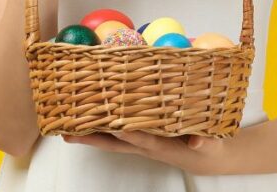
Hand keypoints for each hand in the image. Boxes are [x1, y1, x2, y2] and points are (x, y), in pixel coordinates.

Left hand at [62, 131, 227, 174]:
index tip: (115, 127)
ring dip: (89, 134)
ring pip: (110, 138)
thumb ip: (206, 141)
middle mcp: (145, 145)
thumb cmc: (207, 148)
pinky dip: (99, 127)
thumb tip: (199, 141)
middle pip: (114, 142)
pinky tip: (84, 119)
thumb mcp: (211, 146)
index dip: (129, 134)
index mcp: (162, 145)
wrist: (205, 157)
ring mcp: (140, 142)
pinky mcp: (139, 137)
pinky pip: (114, 133)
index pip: (142, 139)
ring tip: (65, 129)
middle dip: (92, 138)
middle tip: (68, 134)